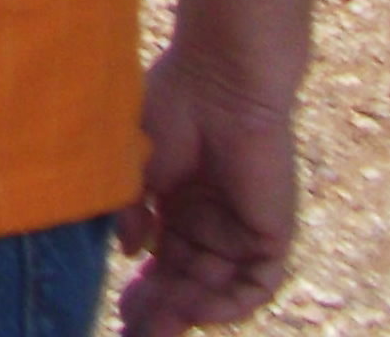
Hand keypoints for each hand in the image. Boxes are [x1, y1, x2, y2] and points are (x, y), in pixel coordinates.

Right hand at [117, 51, 299, 331]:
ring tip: (155, 326)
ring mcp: (241, 228)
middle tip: (130, 329)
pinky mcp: (271, 232)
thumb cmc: (173, 103)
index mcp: (178, 201)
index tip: (118, 308)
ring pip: (217, 289)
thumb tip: (133, 253)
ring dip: (188, 311)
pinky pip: (256, 285)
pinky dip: (229, 304)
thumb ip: (133, 211)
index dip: (143, 289)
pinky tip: (196, 310)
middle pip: (186, 281)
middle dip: (159, 309)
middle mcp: (210, 219)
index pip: (163, 261)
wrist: (220, 78)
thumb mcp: (137, 165)